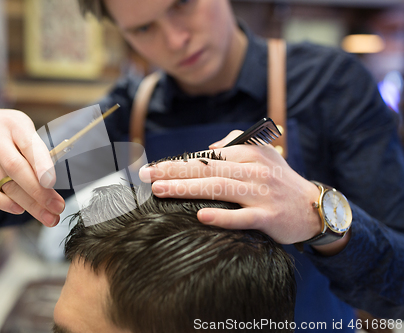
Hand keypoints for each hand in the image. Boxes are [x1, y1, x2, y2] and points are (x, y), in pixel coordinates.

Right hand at [0, 101, 64, 225]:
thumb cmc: (2, 128)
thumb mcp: (20, 126)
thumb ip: (35, 149)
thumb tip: (52, 179)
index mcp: (15, 125)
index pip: (29, 146)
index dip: (41, 165)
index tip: (51, 183)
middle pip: (17, 169)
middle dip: (39, 192)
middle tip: (57, 208)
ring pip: (6, 184)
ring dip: (29, 204)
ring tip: (48, 217)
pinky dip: (4, 203)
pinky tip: (19, 210)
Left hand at [139, 131, 321, 244]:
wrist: (314, 208)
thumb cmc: (282, 181)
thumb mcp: (264, 155)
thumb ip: (238, 145)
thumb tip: (210, 148)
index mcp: (250, 154)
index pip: (207, 157)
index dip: (179, 162)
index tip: (155, 167)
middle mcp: (255, 170)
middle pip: (207, 169)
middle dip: (173, 171)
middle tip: (146, 175)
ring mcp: (262, 193)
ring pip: (219, 188)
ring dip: (187, 189)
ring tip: (160, 190)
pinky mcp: (269, 216)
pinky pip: (242, 216)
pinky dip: (222, 216)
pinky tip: (201, 215)